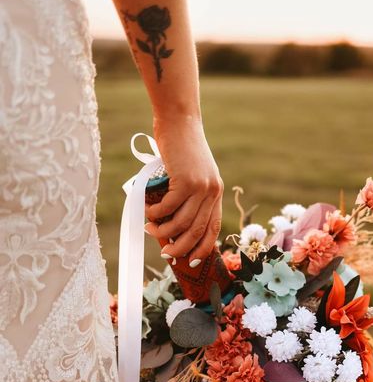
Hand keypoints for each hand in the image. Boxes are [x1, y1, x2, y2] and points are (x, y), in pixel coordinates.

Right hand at [144, 116, 222, 266]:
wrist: (179, 121)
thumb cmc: (180, 148)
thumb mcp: (190, 173)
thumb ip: (187, 195)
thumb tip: (171, 223)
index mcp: (216, 192)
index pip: (213, 228)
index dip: (203, 247)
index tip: (192, 260)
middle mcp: (212, 192)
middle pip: (197, 230)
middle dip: (180, 247)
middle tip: (166, 255)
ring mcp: (200, 187)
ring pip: (181, 222)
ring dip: (163, 231)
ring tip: (150, 229)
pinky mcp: (185, 181)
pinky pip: (169, 207)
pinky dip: (156, 213)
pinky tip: (148, 212)